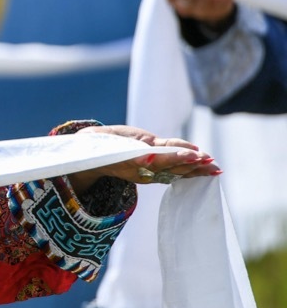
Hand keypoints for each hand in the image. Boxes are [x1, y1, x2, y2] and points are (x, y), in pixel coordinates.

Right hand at [67, 124, 220, 194]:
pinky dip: (192, 167)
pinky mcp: (155, 166)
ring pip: (177, 169)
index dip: (174, 156)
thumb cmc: (97, 146)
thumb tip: (93, 138)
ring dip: (197, 168)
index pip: (156, 158)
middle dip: (190, 163)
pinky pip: (176, 168)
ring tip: (214, 166)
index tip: (190, 154)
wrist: (95, 157)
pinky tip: (207, 166)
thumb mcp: (97, 142)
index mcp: (131, 161)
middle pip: (171, 166)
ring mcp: (151, 169)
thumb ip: (102, 142)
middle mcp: (144, 168)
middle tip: (208, 159)